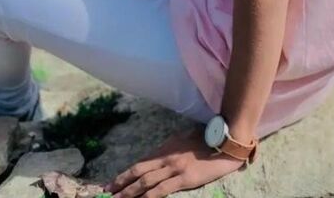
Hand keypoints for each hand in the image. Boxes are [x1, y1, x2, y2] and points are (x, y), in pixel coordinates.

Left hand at [103, 126, 244, 196]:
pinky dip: (148, 196)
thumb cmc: (207, 142)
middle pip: (138, 171)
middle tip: (107, 192)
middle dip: (121, 183)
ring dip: (129, 192)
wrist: (225, 142)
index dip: (126, 174)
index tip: (113, 183)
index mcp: (165, 148)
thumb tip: (159, 162)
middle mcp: (166, 157)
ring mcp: (174, 167)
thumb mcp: (184, 143)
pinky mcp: (185, 178)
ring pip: (146, 181)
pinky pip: (162, 189)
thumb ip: (171, 152)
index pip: (141, 163)